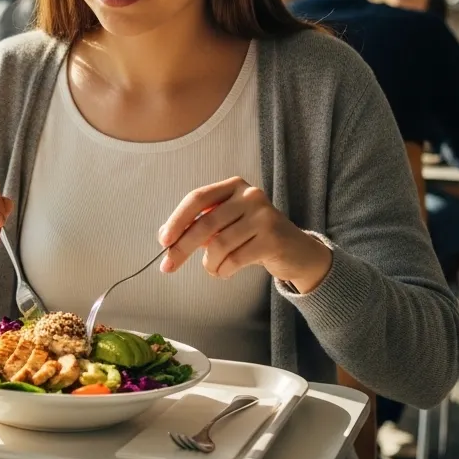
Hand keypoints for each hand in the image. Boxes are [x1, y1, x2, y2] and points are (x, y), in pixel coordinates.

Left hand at [158, 176, 332, 293]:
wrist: (295, 251)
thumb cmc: (251, 236)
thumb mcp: (224, 225)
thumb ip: (197, 226)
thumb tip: (166, 237)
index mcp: (233, 186)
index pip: (197, 198)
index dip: (176, 220)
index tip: (163, 241)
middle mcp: (250, 195)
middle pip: (205, 223)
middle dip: (181, 248)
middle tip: (167, 266)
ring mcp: (264, 215)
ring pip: (219, 245)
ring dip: (209, 263)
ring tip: (213, 268)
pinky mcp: (273, 238)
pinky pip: (235, 259)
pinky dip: (223, 270)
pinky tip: (224, 272)